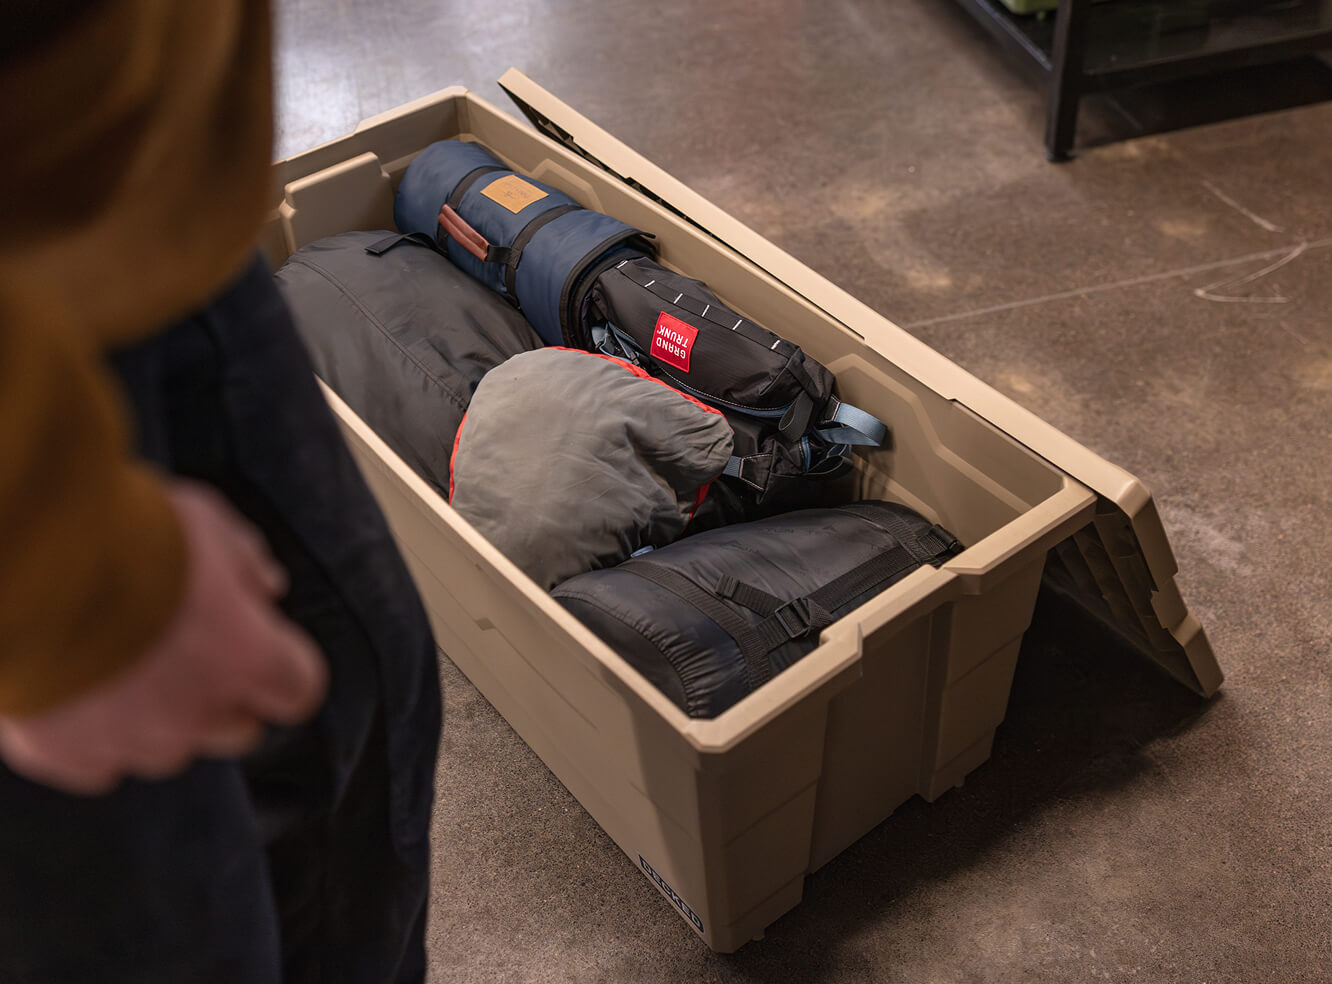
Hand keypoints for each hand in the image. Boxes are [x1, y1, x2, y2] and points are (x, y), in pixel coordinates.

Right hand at [0, 480, 325, 793]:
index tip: (259, 645)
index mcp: (248, 658)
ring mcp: (131, 741)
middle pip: (238, 728)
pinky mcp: (65, 755)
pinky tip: (74, 691)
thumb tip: (269, 587)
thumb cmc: (126, 531)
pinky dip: (90, 737)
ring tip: (119, 663)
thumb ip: (245, 560)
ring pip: (167, 748)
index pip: (299, 690)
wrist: (26, 560)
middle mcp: (198, 713)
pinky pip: (96, 764)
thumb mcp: (205, 522)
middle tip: (184, 650)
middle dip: (223, 694)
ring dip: (157, 716)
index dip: (282, 668)